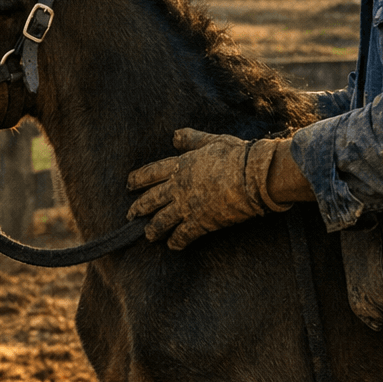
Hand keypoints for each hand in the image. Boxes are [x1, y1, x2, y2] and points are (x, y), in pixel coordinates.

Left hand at [125, 129, 294, 248]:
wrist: (252, 176)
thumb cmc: (235, 155)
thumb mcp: (211, 141)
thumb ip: (191, 139)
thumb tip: (175, 136)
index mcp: (180, 165)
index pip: (150, 173)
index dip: (137, 180)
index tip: (129, 185)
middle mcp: (178, 186)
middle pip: (151, 199)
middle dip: (139, 208)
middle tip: (131, 215)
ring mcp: (187, 206)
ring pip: (161, 220)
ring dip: (153, 229)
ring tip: (148, 235)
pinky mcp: (201, 222)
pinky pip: (183, 235)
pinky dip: (176, 241)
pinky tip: (173, 246)